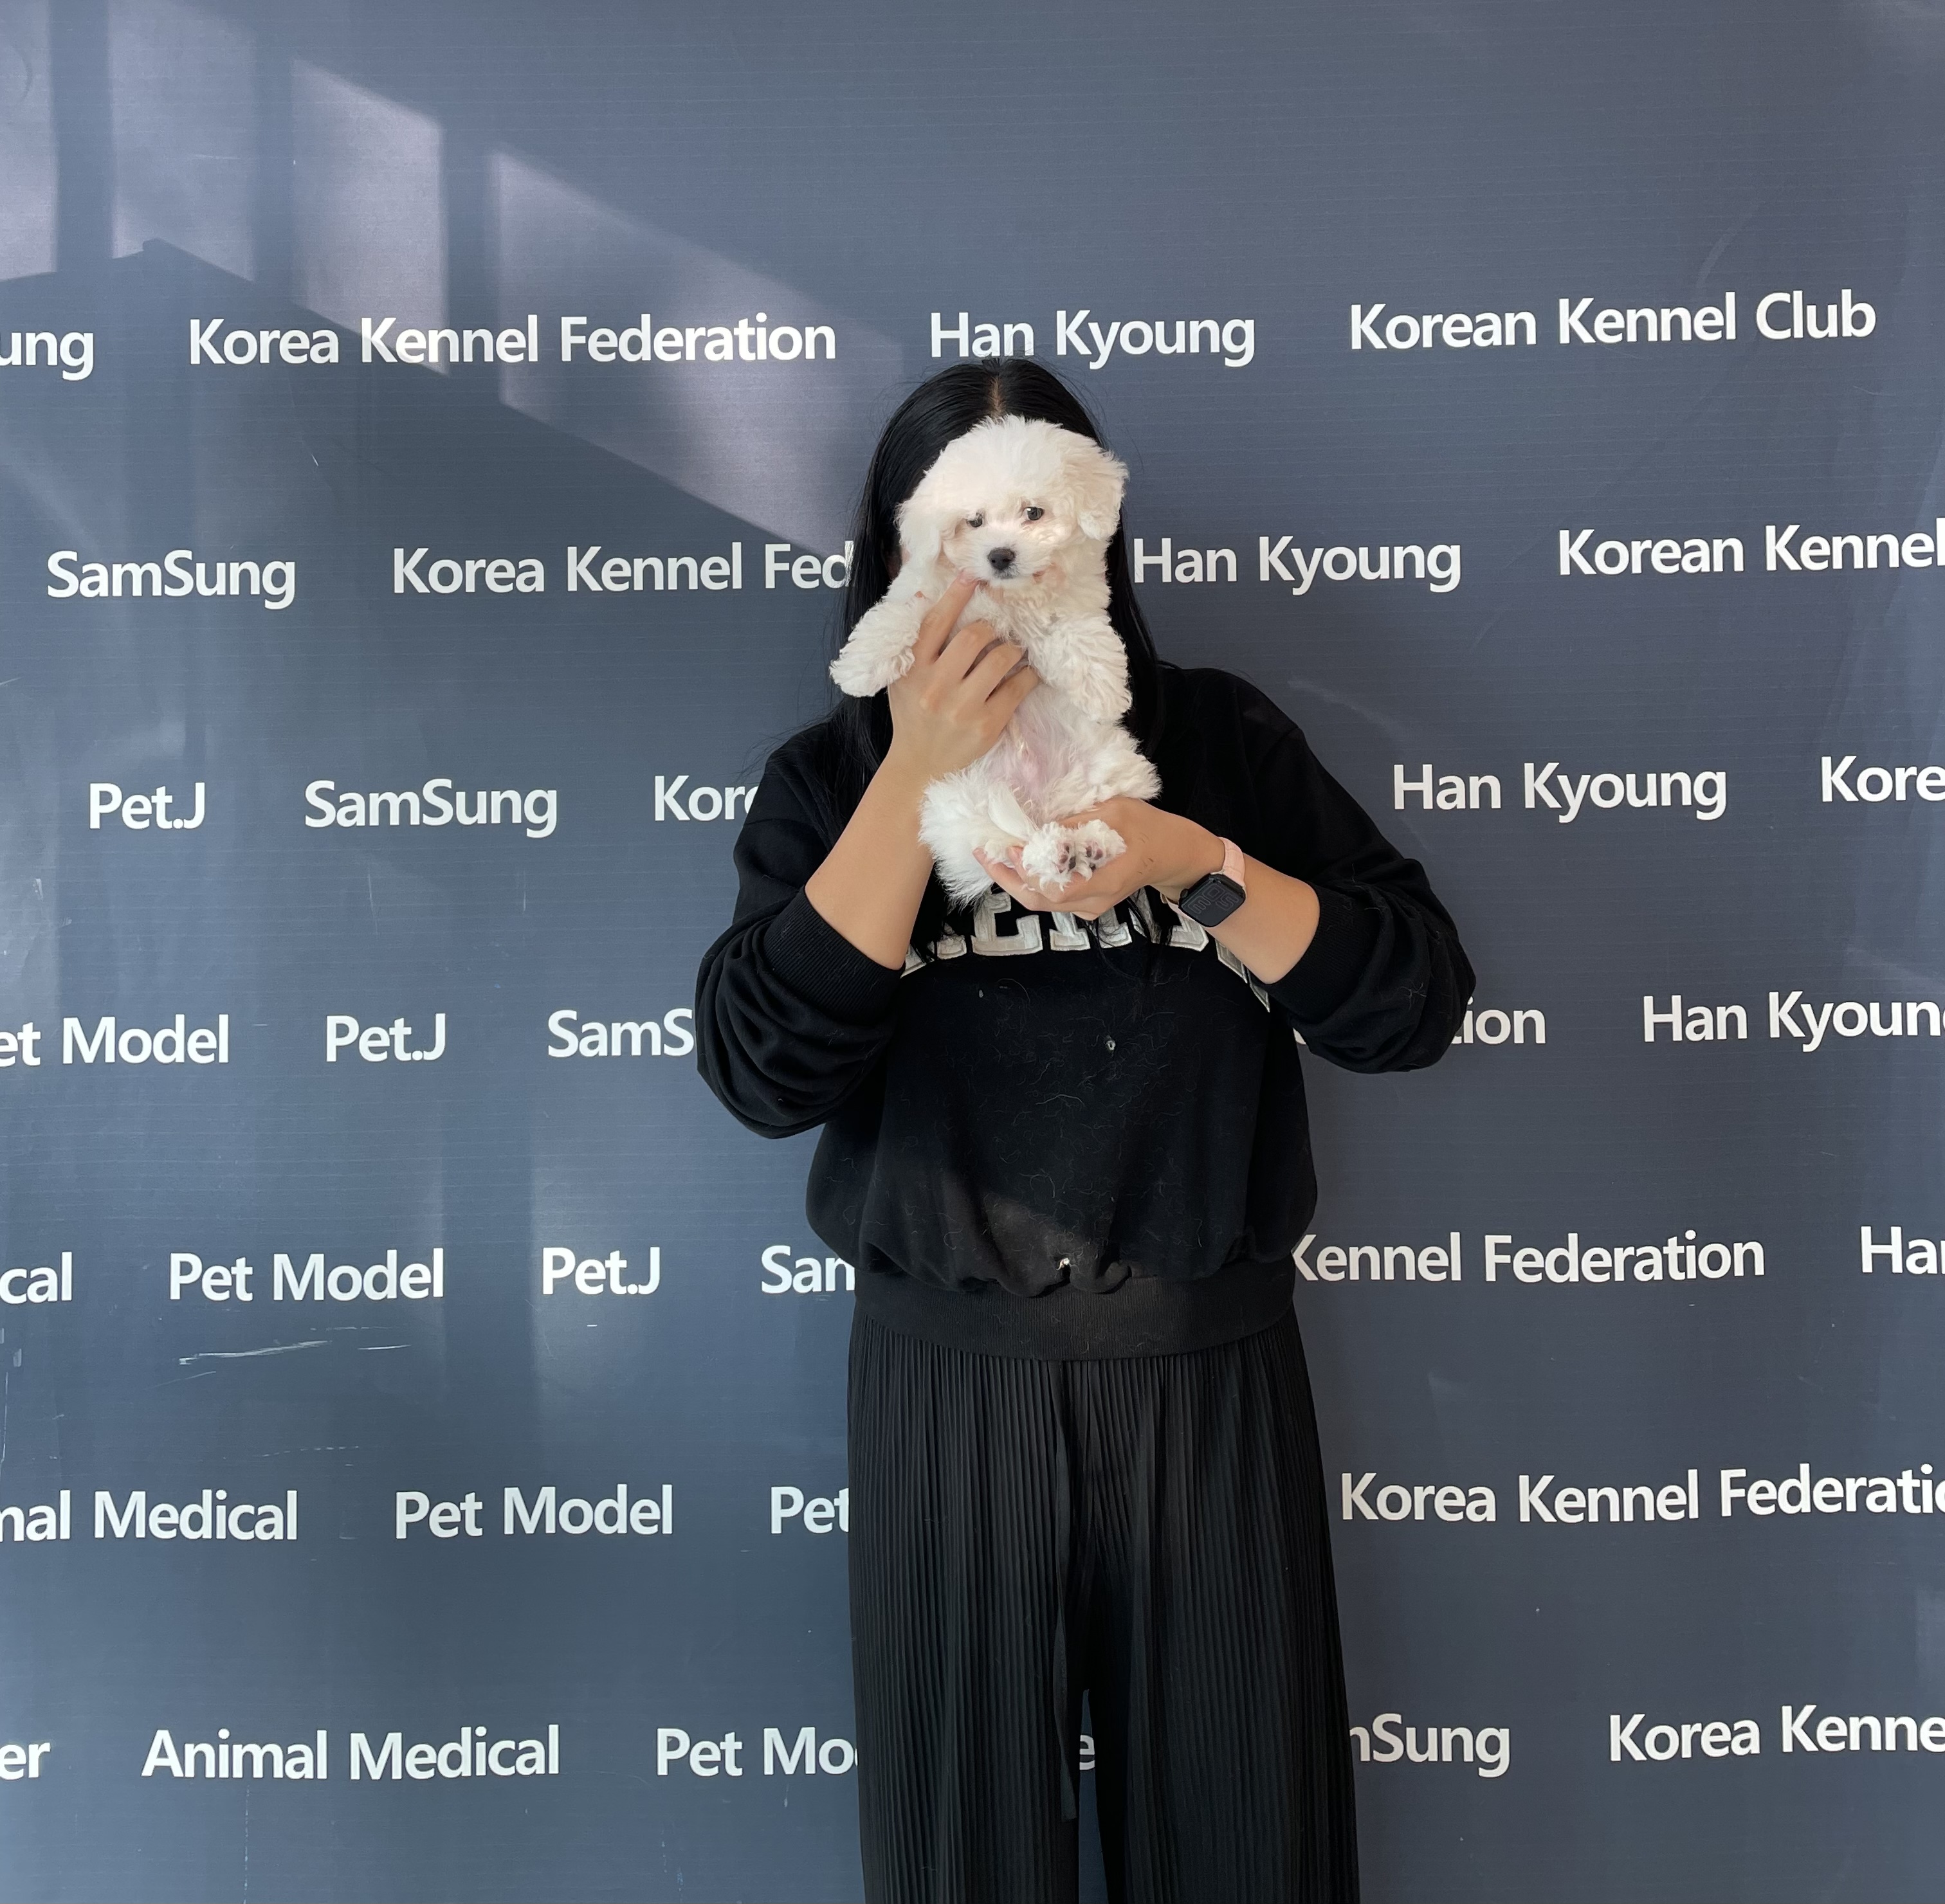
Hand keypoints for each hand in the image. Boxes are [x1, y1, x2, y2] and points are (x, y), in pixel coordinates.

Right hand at [880, 574, 1039, 793]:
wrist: (918, 765)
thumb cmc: (912, 714)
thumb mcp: (902, 678)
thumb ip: (915, 643)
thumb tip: (930, 596)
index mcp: (913, 669)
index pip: (936, 622)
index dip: (956, 595)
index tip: (972, 576)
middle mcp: (936, 686)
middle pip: (975, 636)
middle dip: (991, 629)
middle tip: (996, 633)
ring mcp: (963, 707)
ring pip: (1000, 658)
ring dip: (1012, 650)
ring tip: (1012, 653)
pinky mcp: (986, 726)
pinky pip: (1017, 688)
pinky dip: (1027, 676)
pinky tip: (1025, 674)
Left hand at [974, 798, 1223, 920]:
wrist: (1172, 855)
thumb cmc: (1148, 828)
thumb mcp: (1116, 812)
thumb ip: (1078, 823)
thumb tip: (1039, 826)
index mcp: (1104, 881)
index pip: (1055, 889)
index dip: (1029, 871)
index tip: (1012, 846)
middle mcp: (1092, 902)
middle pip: (1039, 900)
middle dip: (1006, 877)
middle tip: (983, 851)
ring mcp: (1088, 907)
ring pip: (1040, 901)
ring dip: (1013, 878)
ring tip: (991, 854)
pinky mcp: (1084, 903)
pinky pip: (1049, 897)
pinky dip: (1028, 880)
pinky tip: (1015, 861)